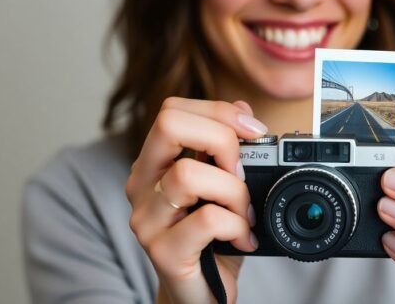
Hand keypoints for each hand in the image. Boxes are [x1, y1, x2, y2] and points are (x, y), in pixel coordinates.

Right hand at [126, 97, 267, 303]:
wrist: (203, 293)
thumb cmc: (214, 237)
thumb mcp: (224, 185)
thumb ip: (227, 148)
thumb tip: (243, 110)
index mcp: (154, 162)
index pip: (173, 109)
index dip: (218, 111)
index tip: (253, 131)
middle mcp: (141, 185)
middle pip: (168, 124)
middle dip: (222, 139)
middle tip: (241, 170)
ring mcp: (147, 219)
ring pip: (189, 174)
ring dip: (234, 191)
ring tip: (244, 213)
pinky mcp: (163, 252)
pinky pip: (208, 219)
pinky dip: (237, 224)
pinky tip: (243, 237)